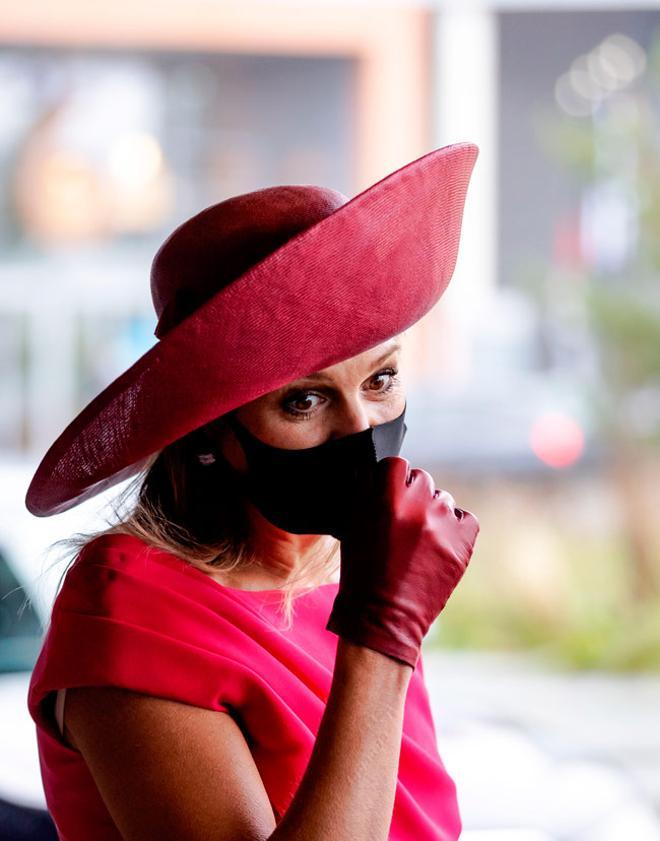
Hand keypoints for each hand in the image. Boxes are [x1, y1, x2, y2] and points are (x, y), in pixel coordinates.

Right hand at [326, 456, 479, 668]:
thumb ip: (366, 491)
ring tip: (419, 542)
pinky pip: (465, 519)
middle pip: (422, 479)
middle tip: (404, 522)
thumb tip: (378, 470)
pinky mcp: (463, 541)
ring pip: (443, 500)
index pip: (396, 464)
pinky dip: (456, 529)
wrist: (383, 617)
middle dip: (414, 495)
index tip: (389, 494)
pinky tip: (439, 546)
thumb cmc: (362, 571)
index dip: (391, 479)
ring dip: (433, 513)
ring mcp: (444, 522)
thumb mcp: (354, 525)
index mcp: (387, 496)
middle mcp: (419, 504)